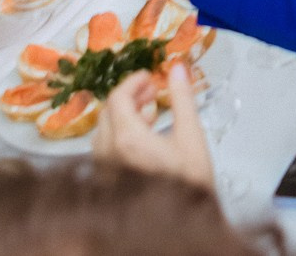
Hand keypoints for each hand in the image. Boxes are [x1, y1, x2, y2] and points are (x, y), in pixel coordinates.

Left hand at [94, 66, 214, 189]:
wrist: (181, 227)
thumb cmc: (189, 183)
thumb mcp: (192, 136)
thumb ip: (183, 98)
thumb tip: (179, 68)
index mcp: (127, 139)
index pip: (118, 98)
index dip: (133, 81)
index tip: (149, 76)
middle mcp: (108, 153)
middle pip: (108, 112)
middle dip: (129, 96)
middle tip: (151, 90)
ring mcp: (104, 169)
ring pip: (103, 130)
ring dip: (123, 115)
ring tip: (150, 112)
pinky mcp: (106, 181)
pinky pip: (104, 149)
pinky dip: (119, 134)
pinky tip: (142, 137)